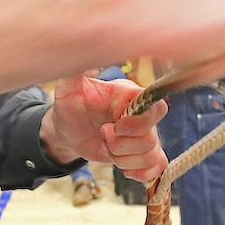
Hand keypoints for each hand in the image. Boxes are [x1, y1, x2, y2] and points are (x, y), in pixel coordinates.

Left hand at [39, 73, 167, 182]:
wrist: (67, 132)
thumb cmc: (69, 107)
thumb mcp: (67, 90)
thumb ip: (75, 72)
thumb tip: (84, 50)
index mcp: (130, 95)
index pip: (156, 107)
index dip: (137, 123)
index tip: (114, 125)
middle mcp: (142, 114)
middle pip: (151, 137)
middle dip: (121, 145)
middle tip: (103, 134)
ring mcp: (145, 135)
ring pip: (150, 156)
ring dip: (122, 159)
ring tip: (106, 146)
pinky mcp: (142, 153)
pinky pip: (156, 169)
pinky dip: (139, 173)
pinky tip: (122, 167)